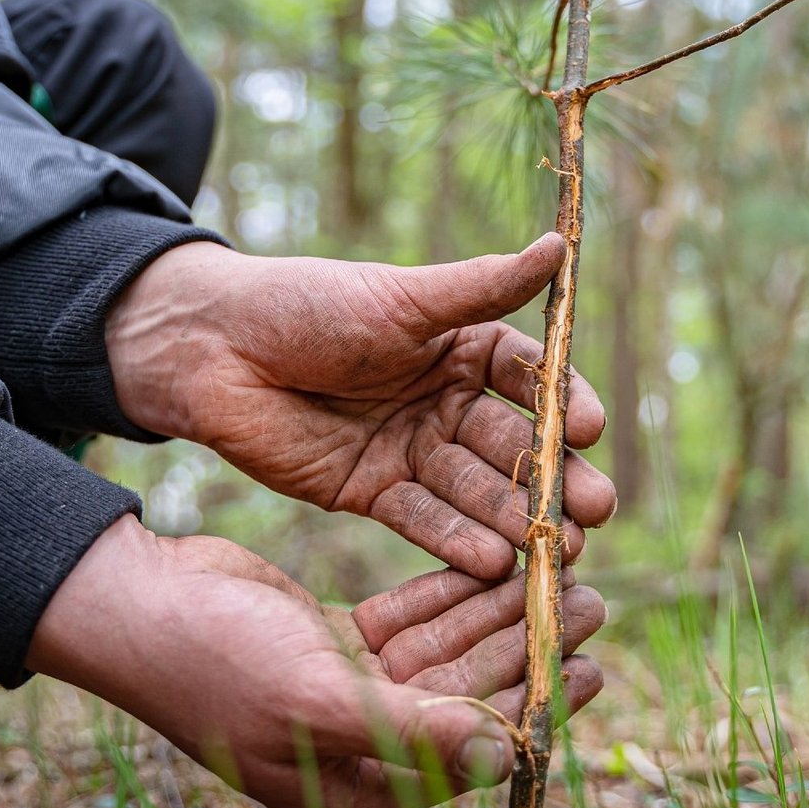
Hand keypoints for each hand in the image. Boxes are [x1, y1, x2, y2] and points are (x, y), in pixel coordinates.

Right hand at [27, 518, 604, 807]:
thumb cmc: (214, 662)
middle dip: (526, 647)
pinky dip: (451, 591)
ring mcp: (346, 693)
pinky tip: (499, 560)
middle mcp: (356, 750)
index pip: (466, 753)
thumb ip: (414, 729)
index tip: (589, 667)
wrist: (137, 603)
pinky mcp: (337, 643)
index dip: (532, 708)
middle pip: (464, 695)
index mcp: (353, 792)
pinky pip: (411, 620)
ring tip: (559, 571)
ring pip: (444, 651)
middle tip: (588, 600)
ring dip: (499, 612)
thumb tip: (507, 756)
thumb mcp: (316, 698)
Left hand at [107, 236, 616, 577]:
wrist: (212, 350)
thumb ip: (481, 287)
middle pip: (512, 444)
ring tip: (556, 547)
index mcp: (461, 348)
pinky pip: (422, 521)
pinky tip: (491, 562)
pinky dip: (456, 541)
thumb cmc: (307, 305)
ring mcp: (412, 451)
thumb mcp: (400, 298)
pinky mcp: (372, 494)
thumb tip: (559, 245)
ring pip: (475, 490)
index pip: (529, 379)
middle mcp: (446, 403)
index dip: (562, 402)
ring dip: (515, 518)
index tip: (593, 426)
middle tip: (596, 508)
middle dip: (554, 477)